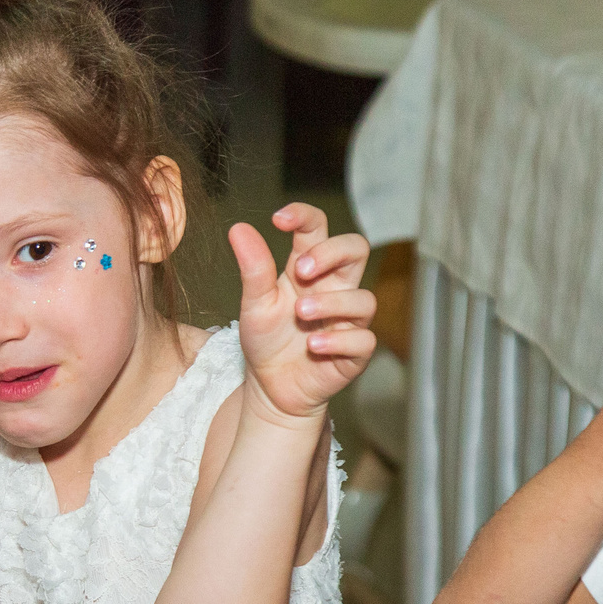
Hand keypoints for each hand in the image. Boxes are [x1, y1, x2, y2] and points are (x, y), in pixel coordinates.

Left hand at [231, 204, 374, 424]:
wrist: (271, 388)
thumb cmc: (267, 341)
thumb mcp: (254, 303)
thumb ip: (253, 267)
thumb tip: (238, 228)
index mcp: (308, 269)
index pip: (318, 228)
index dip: (304, 216)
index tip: (278, 219)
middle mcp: (334, 288)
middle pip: (356, 249)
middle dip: (332, 253)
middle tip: (301, 269)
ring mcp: (348, 320)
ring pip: (363, 298)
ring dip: (331, 303)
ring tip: (300, 312)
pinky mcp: (355, 352)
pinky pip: (363, 340)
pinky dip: (338, 340)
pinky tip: (313, 344)